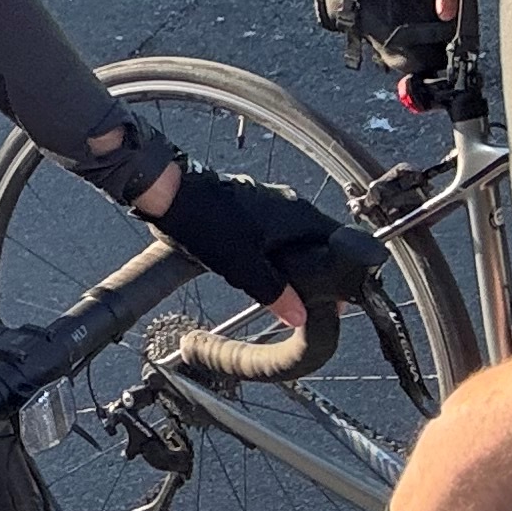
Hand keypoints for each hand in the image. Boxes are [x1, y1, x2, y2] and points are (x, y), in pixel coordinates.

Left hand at [140, 160, 374, 317]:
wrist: (170, 194)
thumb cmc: (206, 224)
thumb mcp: (243, 269)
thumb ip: (275, 293)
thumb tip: (300, 316)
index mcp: (298, 215)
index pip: (337, 241)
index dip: (341, 270)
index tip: (340, 294)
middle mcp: (291, 203)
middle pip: (317, 240)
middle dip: (316, 268)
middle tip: (313, 296)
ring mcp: (271, 200)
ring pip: (295, 235)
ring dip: (294, 259)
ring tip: (287, 287)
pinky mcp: (253, 202)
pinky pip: (276, 228)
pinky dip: (276, 249)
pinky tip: (264, 266)